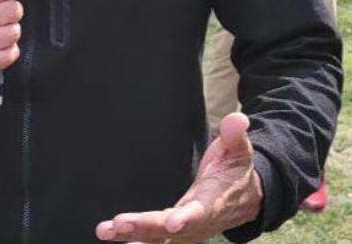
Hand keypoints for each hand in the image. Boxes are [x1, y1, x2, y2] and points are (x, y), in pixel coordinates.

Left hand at [96, 113, 263, 242]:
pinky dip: (132, 237)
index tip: (172, 222)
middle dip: (146, 226)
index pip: (200, 213)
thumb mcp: (238, 151)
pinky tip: (109, 233)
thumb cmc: (235, 172)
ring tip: (106, 231)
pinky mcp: (174, 232)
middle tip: (120, 224)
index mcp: (213, 202)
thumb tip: (237, 119)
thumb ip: (234, 136)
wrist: (244, 199)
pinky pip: (152, 237)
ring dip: (133, 235)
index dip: (187, 218)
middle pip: (170, 229)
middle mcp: (198, 222)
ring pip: (158, 237)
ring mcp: (186, 231)